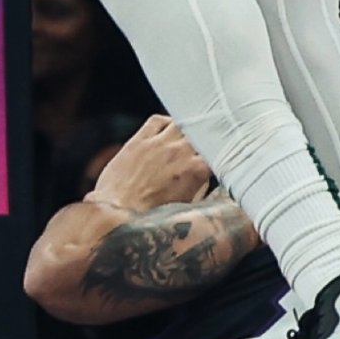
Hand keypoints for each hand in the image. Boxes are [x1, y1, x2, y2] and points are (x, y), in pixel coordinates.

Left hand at [91, 114, 214, 217]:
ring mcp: (159, 143)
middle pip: (202, 133)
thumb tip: (205, 175)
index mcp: (197, 170)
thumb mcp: (187, 206)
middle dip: (206, 139)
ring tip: (187, 137)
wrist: (117, 215)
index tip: (222, 155)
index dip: (221, 153)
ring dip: (187, 129)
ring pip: (182, 123)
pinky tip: (168, 129)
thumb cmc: (150, 218)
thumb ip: (200, 186)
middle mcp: (180, 151)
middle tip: (207, 144)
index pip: (219, 151)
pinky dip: (166, 122)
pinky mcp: (139, 140)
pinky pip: (157, 120)